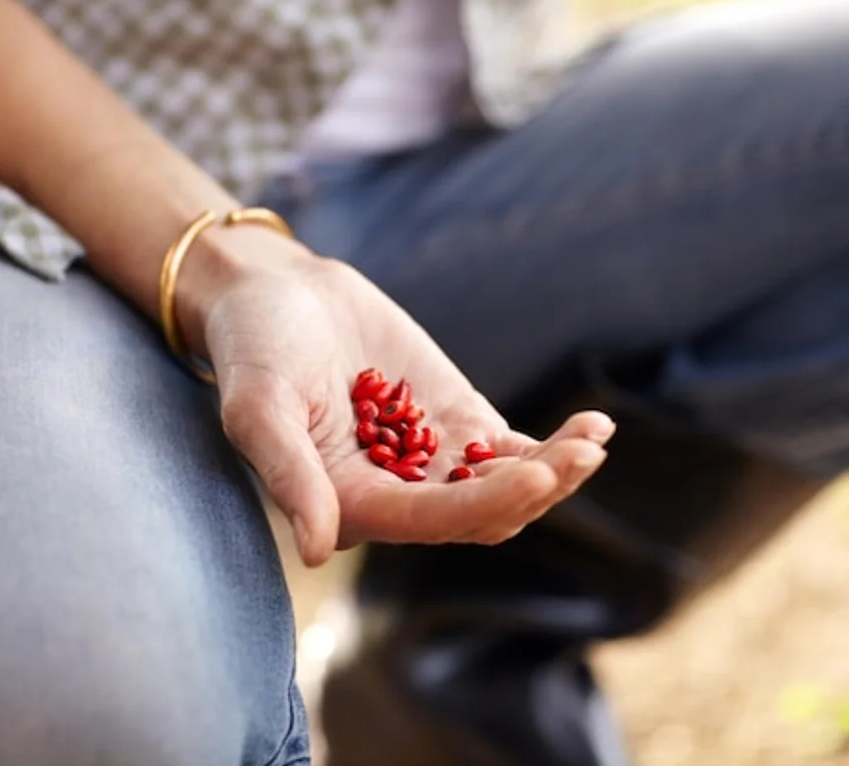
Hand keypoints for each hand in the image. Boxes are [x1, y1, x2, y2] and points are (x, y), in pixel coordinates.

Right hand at [187, 225, 615, 566]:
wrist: (275, 295)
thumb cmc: (253, 350)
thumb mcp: (258, 408)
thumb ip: (289, 474)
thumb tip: (317, 552)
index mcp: (349, 505)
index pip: (427, 521)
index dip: (484, 505)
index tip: (536, 475)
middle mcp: (396, 494)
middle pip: (481, 514)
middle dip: (534, 491)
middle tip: (579, 456)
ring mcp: (432, 459)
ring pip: (506, 487)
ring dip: (554, 473)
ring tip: (593, 440)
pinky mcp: (456, 423)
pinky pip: (513, 450)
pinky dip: (553, 446)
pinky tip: (595, 429)